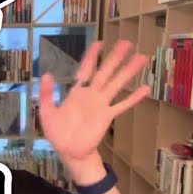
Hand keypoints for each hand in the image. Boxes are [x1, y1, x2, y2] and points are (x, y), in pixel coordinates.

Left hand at [39, 39, 149, 166]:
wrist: (69, 151)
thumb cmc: (57, 132)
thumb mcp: (47, 112)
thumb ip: (47, 94)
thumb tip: (46, 74)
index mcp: (77, 91)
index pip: (86, 69)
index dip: (92, 56)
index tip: (100, 43)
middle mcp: (91, 94)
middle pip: (105, 72)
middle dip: (115, 57)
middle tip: (127, 42)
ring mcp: (101, 104)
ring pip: (117, 84)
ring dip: (128, 71)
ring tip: (142, 58)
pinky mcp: (107, 116)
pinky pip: (122, 105)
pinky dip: (134, 97)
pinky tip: (146, 88)